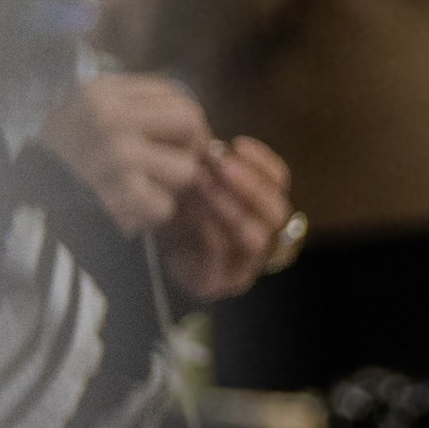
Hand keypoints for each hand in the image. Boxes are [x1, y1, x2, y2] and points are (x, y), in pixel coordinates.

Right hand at [38, 74, 211, 237]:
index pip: (172, 91)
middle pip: (188, 121)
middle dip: (191, 146)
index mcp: (102, 92)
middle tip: (179, 162)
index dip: (186, 117)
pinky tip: (129, 209)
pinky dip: (151, 214)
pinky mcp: (125, 195)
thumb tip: (188, 113)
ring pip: (185, 169)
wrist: (29, 203)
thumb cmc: (61, 159)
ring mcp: (119, 156)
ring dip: (169, 186)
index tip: (182, 137)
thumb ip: (130, 104)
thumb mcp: (83, 113)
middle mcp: (111, 118)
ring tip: (141, 188)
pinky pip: (166, 206)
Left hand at [160, 136, 294, 304]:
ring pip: (256, 237)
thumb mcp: (195, 183)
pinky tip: (194, 211)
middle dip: (251, 186)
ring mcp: (244, 267)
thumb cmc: (176, 211)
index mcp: (263, 210)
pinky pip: (222, 256)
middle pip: (278, 213)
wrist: (148, 253)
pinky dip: (210, 231)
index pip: (280, 183)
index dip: (263, 163)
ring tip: (201, 184)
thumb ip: (211, 168)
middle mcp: (264, 240)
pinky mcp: (218, 283)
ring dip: (230, 206)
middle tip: (222, 165)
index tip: (237, 144)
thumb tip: (212, 144)